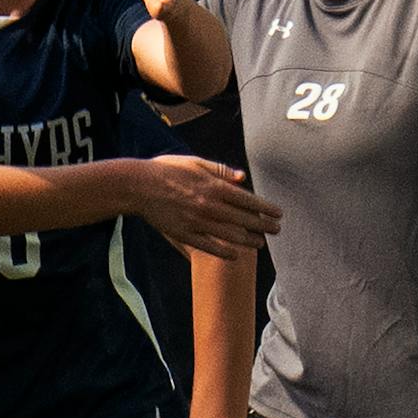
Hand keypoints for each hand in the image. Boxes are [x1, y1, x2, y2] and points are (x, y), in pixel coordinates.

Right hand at [143, 154, 281, 259]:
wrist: (138, 186)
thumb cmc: (166, 170)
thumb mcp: (195, 163)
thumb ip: (220, 170)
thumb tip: (242, 177)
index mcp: (213, 186)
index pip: (248, 200)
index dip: (265, 208)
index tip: (278, 213)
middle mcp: (209, 206)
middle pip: (244, 219)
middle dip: (264, 226)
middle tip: (277, 230)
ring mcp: (197, 222)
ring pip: (230, 235)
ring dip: (248, 240)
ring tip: (260, 243)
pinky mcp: (184, 234)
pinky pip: (209, 246)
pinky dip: (224, 251)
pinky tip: (235, 255)